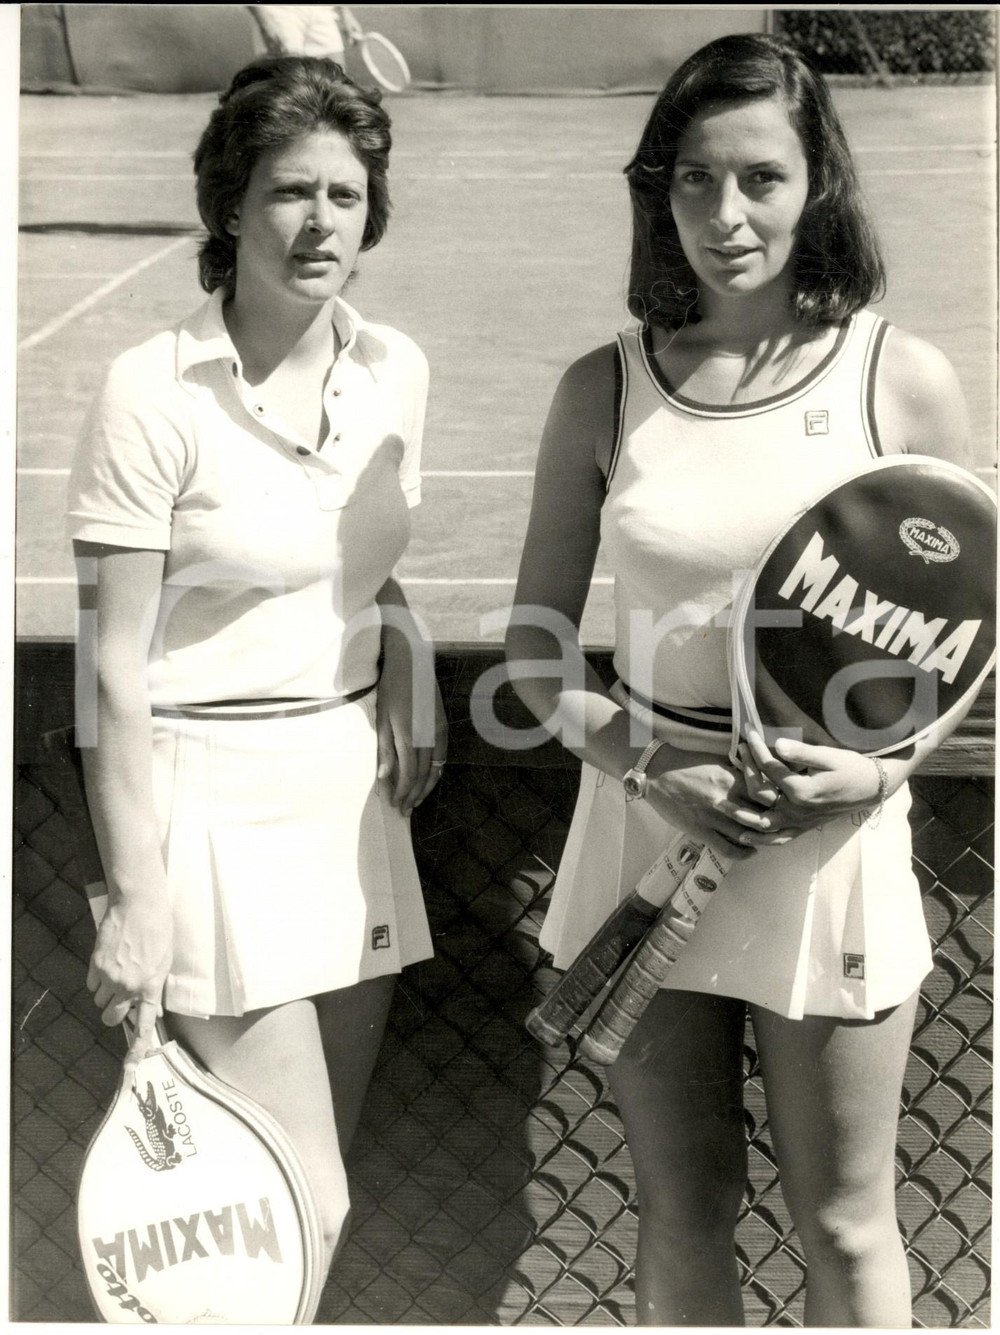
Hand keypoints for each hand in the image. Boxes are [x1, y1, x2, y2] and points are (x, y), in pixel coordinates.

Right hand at [87, 895, 171, 1037]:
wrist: (139, 906)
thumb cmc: (158, 930)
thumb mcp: (165, 961)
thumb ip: (156, 988)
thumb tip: (155, 1010)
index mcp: (150, 986)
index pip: (143, 1025)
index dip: (137, 1048)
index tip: (131, 1067)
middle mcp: (128, 986)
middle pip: (110, 1018)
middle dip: (113, 1014)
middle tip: (120, 1001)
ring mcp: (109, 977)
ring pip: (99, 1001)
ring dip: (106, 994)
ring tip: (119, 973)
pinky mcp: (95, 965)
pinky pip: (91, 985)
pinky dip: (97, 981)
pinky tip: (109, 963)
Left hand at [376, 649, 447, 815]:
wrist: (412, 663)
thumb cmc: (391, 689)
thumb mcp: (381, 720)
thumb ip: (384, 751)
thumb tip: (383, 779)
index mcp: (408, 736)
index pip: (407, 775)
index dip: (400, 793)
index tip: (393, 805)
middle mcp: (427, 737)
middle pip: (421, 776)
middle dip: (411, 795)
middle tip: (403, 811)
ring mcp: (438, 732)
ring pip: (434, 769)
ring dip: (425, 788)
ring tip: (415, 802)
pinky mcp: (443, 726)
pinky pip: (442, 756)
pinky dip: (436, 772)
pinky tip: (429, 781)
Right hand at [644, 749, 799, 856]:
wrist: (656, 773)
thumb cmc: (685, 763)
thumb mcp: (717, 761)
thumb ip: (737, 772)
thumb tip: (757, 778)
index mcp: (731, 779)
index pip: (766, 794)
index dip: (779, 801)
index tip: (783, 804)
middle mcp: (726, 801)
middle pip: (762, 817)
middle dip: (775, 822)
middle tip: (782, 824)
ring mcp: (714, 818)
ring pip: (748, 836)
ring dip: (762, 839)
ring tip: (768, 839)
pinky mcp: (701, 831)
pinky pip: (728, 849)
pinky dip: (743, 854)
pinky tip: (750, 852)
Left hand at [743, 730, 888, 828]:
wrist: (872, 788)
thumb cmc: (851, 768)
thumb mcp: (829, 756)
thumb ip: (802, 753)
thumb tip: (778, 744)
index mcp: (802, 790)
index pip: (770, 767)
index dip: (756, 748)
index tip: (747, 732)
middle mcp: (797, 810)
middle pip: (760, 793)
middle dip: (746, 770)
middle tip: (738, 752)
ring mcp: (800, 822)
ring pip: (763, 823)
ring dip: (742, 814)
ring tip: (724, 804)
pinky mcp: (804, 828)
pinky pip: (779, 839)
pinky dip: (761, 840)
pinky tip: (744, 836)